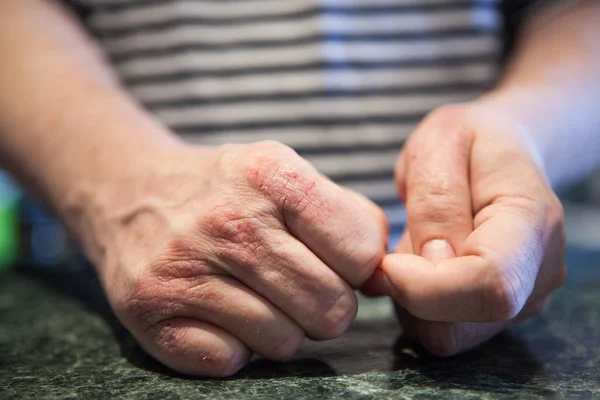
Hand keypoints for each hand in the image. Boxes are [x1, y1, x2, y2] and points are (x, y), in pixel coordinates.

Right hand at [66, 140, 386, 375]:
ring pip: (284, 344)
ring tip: (253, 293)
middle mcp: (228, 221)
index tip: (333, 259)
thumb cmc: (225, 188)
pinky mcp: (150, 308)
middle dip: (324, 304)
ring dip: (279, 327)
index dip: (356, 265)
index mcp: (271, 175)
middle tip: (295, 284)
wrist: (131, 190)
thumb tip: (384, 279)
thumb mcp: (284, 173)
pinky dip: (232, 344)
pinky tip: (217, 309)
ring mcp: (184, 267)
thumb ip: (345, 218)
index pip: (361, 253)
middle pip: (331, 309)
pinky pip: (229, 361)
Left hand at [363, 104, 565, 355]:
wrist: (502, 151)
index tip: (386, 260)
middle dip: (410, 295)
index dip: (425, 287)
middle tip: (393, 249)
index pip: (489, 285)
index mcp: (531, 223)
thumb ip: (436, 202)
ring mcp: (522, 298)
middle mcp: (537, 273)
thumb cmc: (471, 142)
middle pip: (465, 323)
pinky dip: (420, 306)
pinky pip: (446, 329)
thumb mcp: (440, 145)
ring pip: (449, 334)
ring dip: (412, 301)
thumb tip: (430, 265)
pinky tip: (421, 265)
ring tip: (414, 249)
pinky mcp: (499, 312)